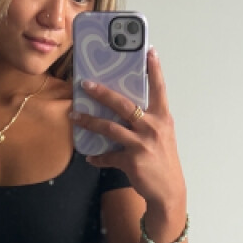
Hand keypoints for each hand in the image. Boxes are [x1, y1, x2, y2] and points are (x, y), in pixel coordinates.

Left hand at [70, 48, 185, 213]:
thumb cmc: (163, 160)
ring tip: (74, 115)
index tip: (149, 51)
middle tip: (85, 84)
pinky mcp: (132, 161)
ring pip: (109, 128)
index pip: (159, 89)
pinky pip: (108, 157)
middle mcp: (153, 127)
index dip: (154, 70)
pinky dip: (97, 157)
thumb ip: (147, 120)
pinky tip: (89, 157)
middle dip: (102, 93)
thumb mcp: (162, 135)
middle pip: (124, 104)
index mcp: (162, 118)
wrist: (168, 191)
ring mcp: (142, 145)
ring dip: (88, 121)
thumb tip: (124, 108)